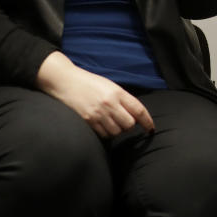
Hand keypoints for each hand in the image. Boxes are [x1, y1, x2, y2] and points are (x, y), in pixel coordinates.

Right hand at [36, 51, 154, 137]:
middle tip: (125, 121)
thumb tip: (136, 114)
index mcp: (117, 93)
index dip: (147, 121)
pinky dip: (106, 133)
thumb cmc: (90, 83)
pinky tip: (103, 125)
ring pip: (117, 131)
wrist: (66, 82)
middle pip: (129, 124)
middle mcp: (109, 103)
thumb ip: (123, 99)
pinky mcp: (87, 121)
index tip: (151, 128)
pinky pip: (104, 134)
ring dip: (117, 130)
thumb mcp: (110, 86)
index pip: (139, 110)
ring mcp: (98, 113)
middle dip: (129, 126)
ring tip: (112, 122)